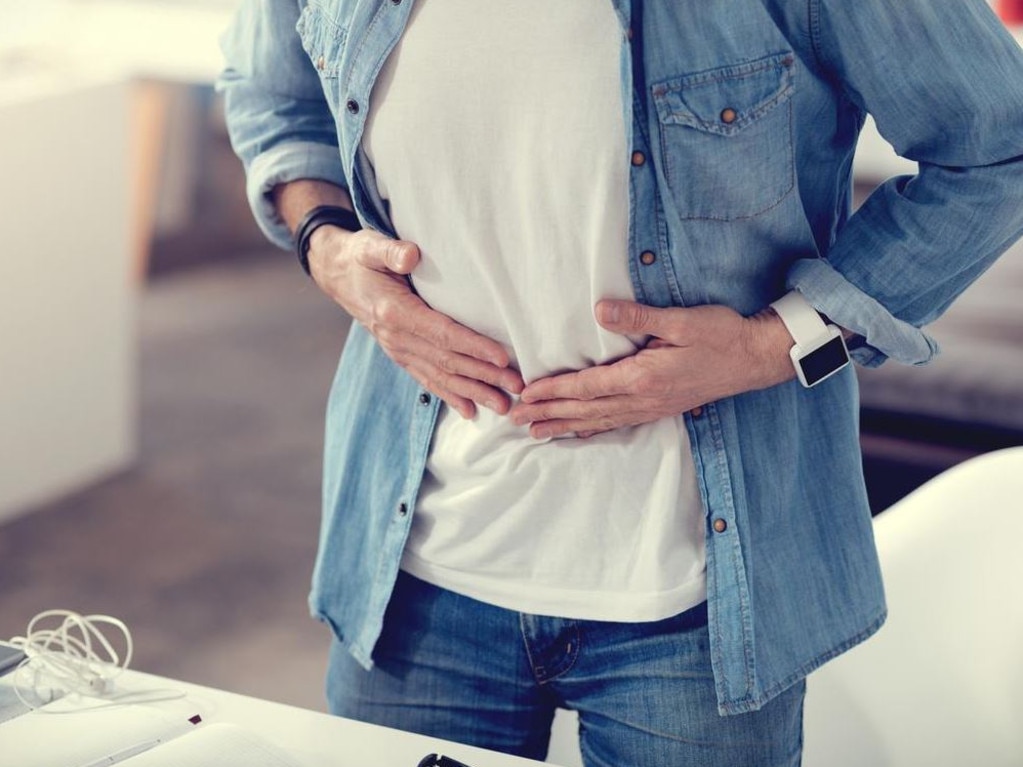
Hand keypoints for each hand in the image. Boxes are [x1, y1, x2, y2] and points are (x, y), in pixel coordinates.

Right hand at [308, 226, 523, 417]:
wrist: (338, 276)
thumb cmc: (362, 258)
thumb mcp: (370, 247)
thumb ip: (390, 251)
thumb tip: (410, 254)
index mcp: (395, 312)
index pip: (442, 334)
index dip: (473, 347)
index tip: (502, 359)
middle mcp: (397, 338)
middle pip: (447, 361)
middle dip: (484, 376)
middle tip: (517, 387)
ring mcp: (398, 351)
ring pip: (441, 377)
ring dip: (474, 393)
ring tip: (503, 406)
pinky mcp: (401, 356)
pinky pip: (427, 380)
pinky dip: (450, 397)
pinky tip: (470, 411)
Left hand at [509, 299, 793, 438]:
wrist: (754, 358)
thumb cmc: (720, 334)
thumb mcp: (681, 319)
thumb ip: (638, 318)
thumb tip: (600, 311)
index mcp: (643, 377)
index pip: (587, 387)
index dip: (553, 391)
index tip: (525, 395)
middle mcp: (642, 399)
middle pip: (585, 410)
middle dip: (548, 414)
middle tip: (514, 420)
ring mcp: (651, 408)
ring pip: (598, 422)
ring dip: (564, 426)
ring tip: (535, 434)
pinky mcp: (659, 409)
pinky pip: (617, 424)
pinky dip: (591, 430)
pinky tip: (579, 432)